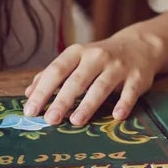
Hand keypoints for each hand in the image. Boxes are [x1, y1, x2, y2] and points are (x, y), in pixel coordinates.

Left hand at [24, 26, 163, 126]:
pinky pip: (129, 92)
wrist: (139, 46)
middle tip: (50, 120)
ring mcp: (118, 66)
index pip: (56, 71)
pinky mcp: (137, 77)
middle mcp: (96, 57)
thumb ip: (52, 75)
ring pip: (101, 86)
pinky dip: (123, 104)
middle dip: (62, 100)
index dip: (42, 90)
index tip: (31, 110)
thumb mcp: (75, 60)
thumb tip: (29, 93)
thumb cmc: (99, 58)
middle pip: (77, 80)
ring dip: (88, 104)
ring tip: (75, 121)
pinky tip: (116, 116)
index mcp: (77, 53)